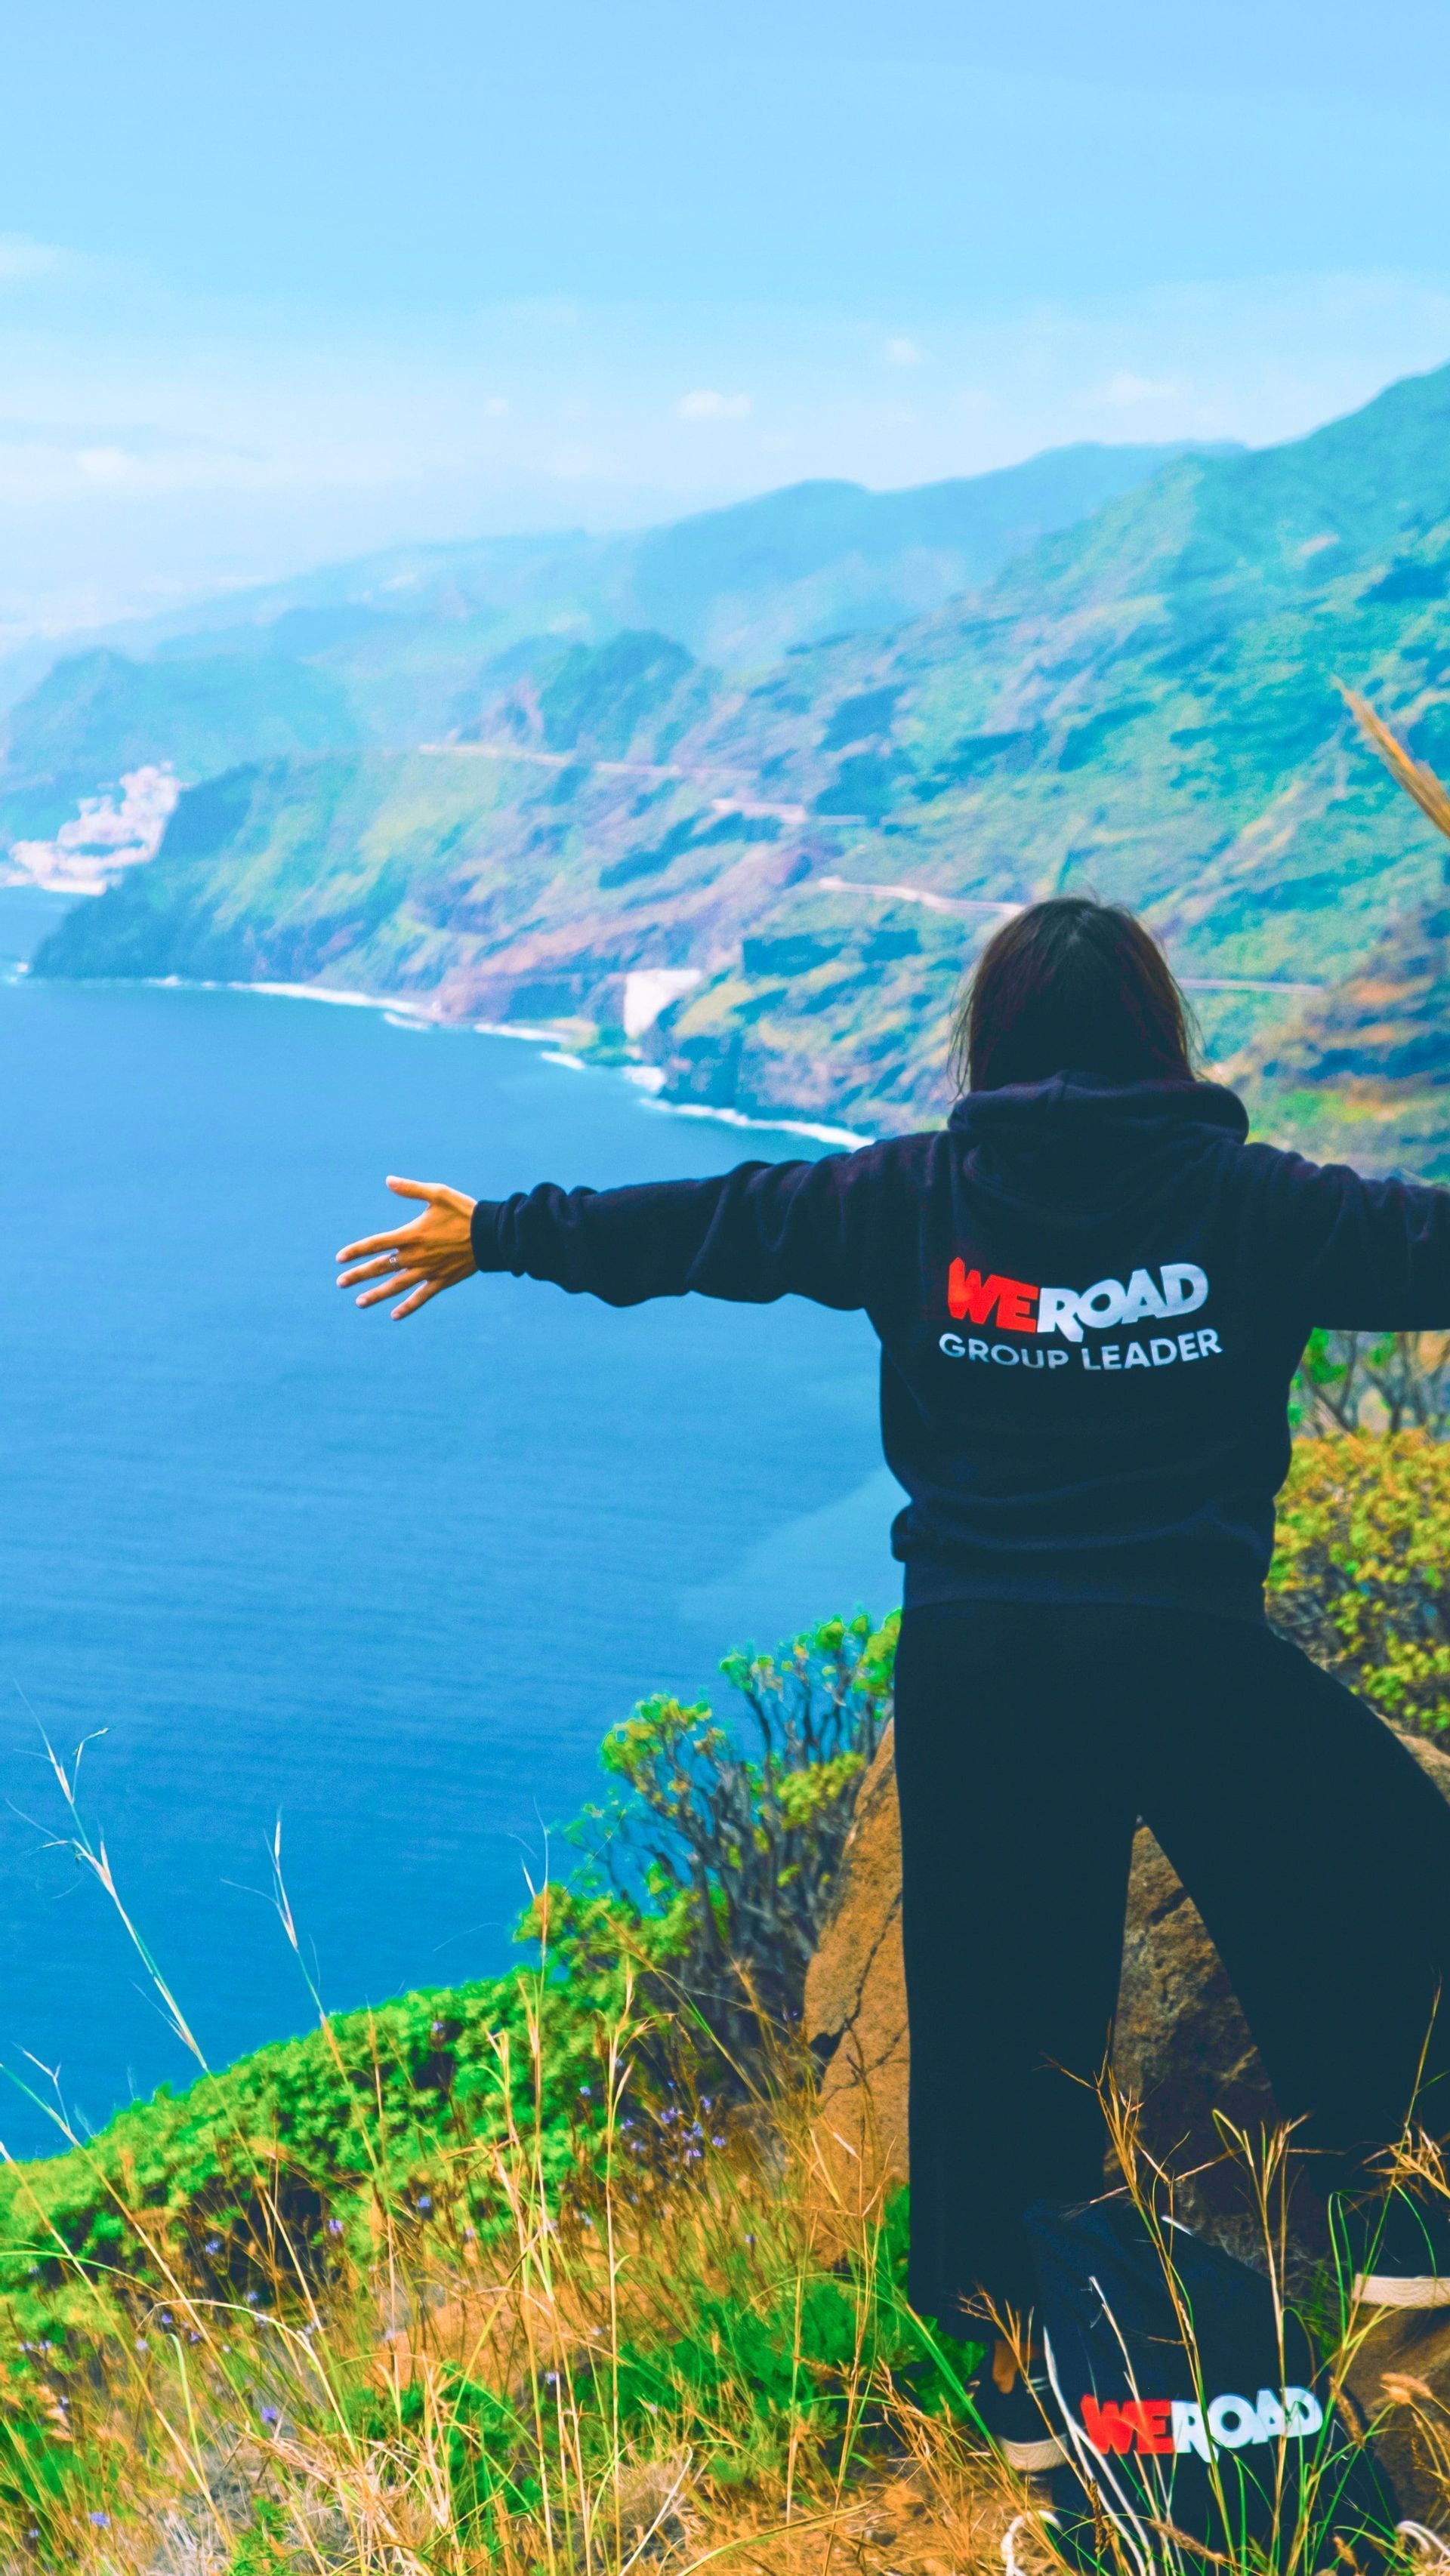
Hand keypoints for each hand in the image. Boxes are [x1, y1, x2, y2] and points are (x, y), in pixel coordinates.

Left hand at [336, 1176, 478, 1319]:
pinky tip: (394, 1315)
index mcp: (411, 1234)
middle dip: (359, 1276)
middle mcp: (416, 1256)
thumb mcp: (438, 1194)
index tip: (339, 1258)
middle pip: (381, 1267)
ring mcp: (428, 1271)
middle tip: (341, 1283)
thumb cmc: (464, 1211)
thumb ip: (411, 1189)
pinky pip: (421, 1297)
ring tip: (359, 1303)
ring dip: (376, 1295)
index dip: (356, 1251)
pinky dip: (408, 1307)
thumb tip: (388, 1180)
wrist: (491, 1235)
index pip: (376, 1244)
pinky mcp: (442, 1281)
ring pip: (396, 1286)